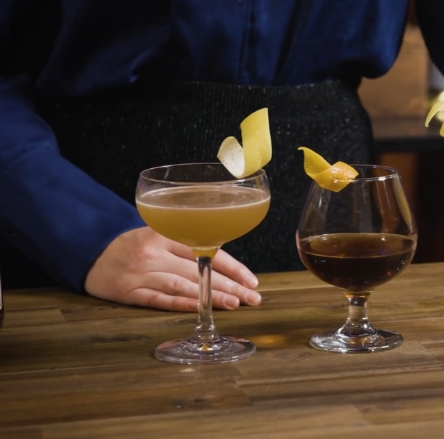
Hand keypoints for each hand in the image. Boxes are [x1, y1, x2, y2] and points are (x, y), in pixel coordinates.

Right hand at [85, 227, 261, 311]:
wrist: (89, 251)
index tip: (252, 281)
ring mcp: (141, 273)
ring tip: (235, 304)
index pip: (207, 250)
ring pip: (183, 286)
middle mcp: (154, 253)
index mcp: (165, 233)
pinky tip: (202, 310)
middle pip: (199, 270)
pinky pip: (160, 300)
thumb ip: (188, 244)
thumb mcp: (160, 234)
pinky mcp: (129, 292)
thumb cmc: (134, 245)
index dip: (233, 267)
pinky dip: (183, 305)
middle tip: (253, 297)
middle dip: (230, 285)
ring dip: (212, 297)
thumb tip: (227, 266)